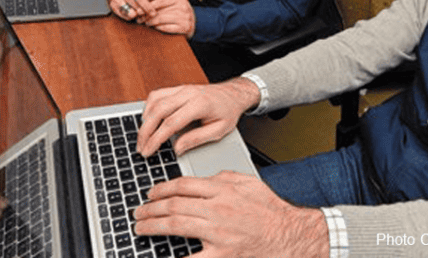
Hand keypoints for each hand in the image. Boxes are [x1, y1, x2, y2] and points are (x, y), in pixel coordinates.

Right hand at [111, 0, 156, 20]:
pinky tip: (136, 16)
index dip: (147, 6)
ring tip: (143, 15)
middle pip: (133, 5)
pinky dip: (130, 17)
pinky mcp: (112, 5)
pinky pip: (122, 15)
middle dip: (143, 12)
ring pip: (127, 11)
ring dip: (137, 16)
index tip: (154, 13)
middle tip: (149, 16)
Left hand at [133, 172, 328, 257]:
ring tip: (141, 227)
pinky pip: (191, 257)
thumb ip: (225, 177)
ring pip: (175, 225)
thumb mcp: (249, 183)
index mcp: (223, 190)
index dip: (161, 189)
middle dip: (151, 208)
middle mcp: (217, 209)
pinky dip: (173, 256)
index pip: (183, 185)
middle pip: (174, 205)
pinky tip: (160, 254)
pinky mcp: (220, 254)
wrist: (288, 235)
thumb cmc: (271, 211)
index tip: (152, 193)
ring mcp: (217, 233)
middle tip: (139, 212)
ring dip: (153, 225)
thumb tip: (206, 178)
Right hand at [137, 78, 260, 157]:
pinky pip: (157, 94)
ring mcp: (182, 88)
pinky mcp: (178, 88)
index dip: (156, 139)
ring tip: (143, 137)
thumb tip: (177, 149)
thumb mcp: (219, 130)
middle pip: (158, 111)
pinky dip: (149, 107)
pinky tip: (148, 120)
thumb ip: (196, 139)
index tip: (148, 151)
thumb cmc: (228, 111)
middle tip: (141, 148)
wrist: (233, 94)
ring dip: (145, 119)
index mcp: (200, 104)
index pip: (170, 123)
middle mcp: (188, 93)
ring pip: (154, 100)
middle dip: (145, 131)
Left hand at [142, 0, 196, 38]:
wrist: (192, 27)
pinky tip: (155, 28)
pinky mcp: (185, 27)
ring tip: (146, 23)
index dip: (147, 7)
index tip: (139, 11)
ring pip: (161, 19)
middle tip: (139, 19)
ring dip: (151, 22)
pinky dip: (158, 28)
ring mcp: (185, 17)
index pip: (158, 2)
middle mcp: (183, 6)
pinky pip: (166, 28)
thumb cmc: (179, 13)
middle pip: (158, 11)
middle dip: (146, 16)